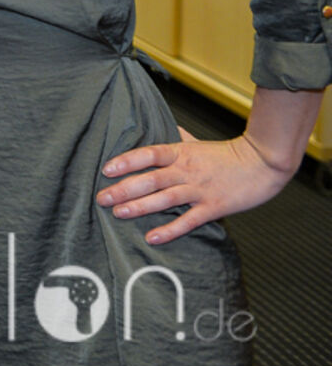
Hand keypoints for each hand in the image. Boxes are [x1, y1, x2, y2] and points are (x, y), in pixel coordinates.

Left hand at [97, 127, 294, 243]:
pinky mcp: (214, 207)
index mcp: (181, 153)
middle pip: (150, 179)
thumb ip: (179, 138)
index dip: (126, 161)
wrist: (264, 163)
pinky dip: (170, 230)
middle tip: (101, 198)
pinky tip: (152, 237)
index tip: (105, 169)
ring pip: (164, 199)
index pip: (148, 154)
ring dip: (139, 207)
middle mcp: (187, 170)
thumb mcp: (199, 142)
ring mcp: (200, 189)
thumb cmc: (229, 154)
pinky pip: (188, 221)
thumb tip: (163, 127)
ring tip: (118, 213)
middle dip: (123, 189)